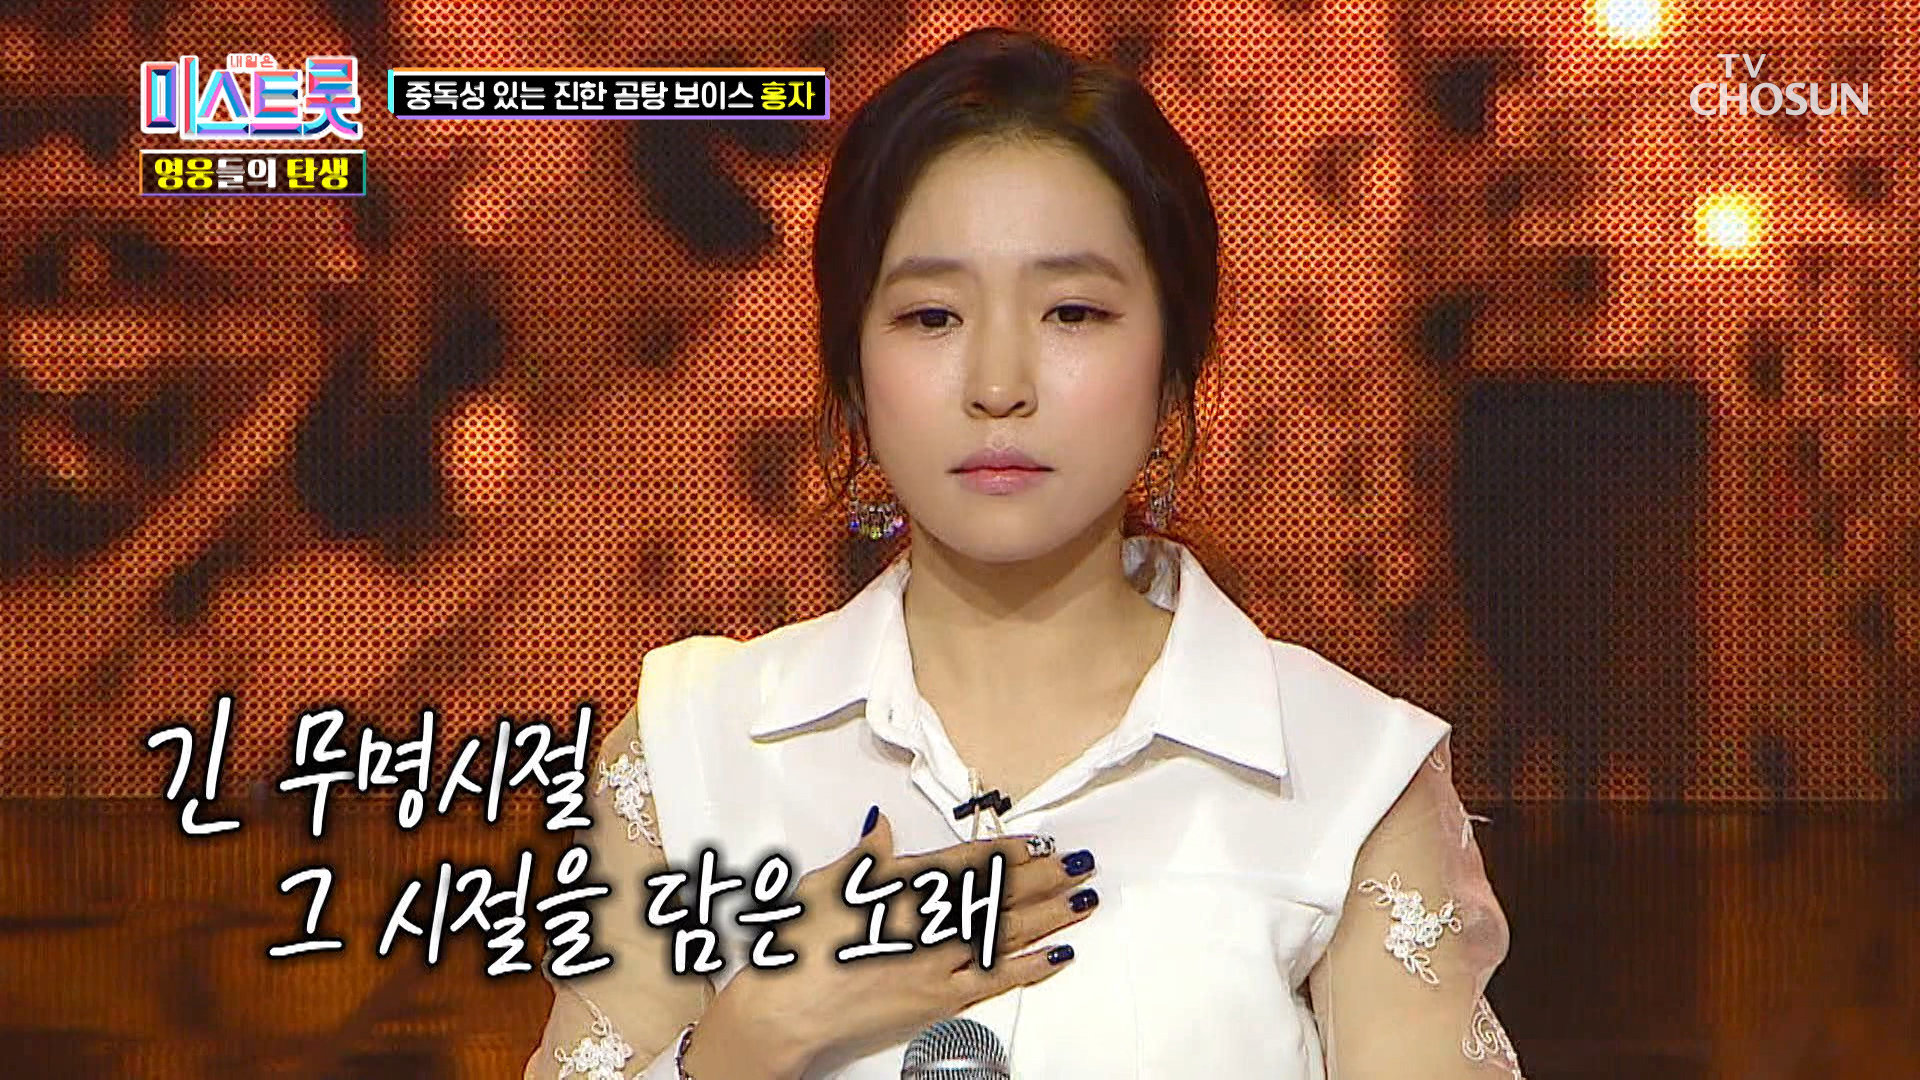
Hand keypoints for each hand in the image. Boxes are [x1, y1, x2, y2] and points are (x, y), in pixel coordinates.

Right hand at [681, 808, 1098, 1078]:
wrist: (785, 1010)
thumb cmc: (798, 945)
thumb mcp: (825, 884)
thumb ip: (865, 856)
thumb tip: (881, 824)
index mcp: (901, 885)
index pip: (969, 863)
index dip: (1010, 852)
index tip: (1040, 843)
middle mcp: (928, 921)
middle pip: (999, 895)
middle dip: (1045, 878)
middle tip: (1080, 864)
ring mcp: (937, 962)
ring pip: (1006, 934)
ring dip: (1050, 915)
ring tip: (1083, 899)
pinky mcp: (938, 1000)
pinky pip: (995, 980)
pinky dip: (1030, 966)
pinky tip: (1058, 953)